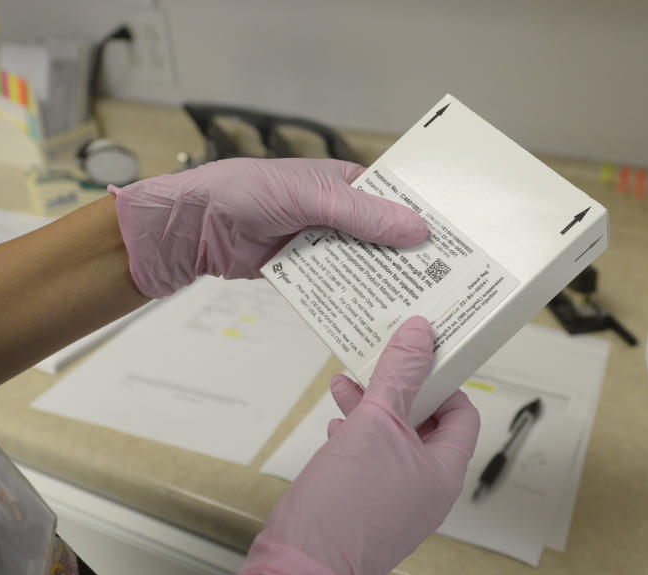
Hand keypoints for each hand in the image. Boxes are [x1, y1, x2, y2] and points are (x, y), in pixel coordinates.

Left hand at [110, 158, 427, 296]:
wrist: (194, 227)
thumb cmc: (246, 192)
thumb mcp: (310, 196)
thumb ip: (361, 215)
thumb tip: (416, 229)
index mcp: (344, 184)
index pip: (394, 200)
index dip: (420, 219)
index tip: (453, 243)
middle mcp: (338, 214)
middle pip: (382, 238)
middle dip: (406, 258)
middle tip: (445, 282)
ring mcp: (321, 245)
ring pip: (361, 266)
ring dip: (382, 283)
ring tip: (420, 305)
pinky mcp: (304, 273)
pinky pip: (335, 287)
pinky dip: (351, 300)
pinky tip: (377, 317)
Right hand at [224, 317, 480, 574]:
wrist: (302, 567)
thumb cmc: (347, 506)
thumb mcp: (376, 424)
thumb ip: (398, 375)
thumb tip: (418, 334)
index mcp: (443, 471)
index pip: (462, 414)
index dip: (443, 380)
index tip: (420, 355)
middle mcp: (425, 488)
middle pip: (424, 424)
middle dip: (398, 389)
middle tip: (381, 361)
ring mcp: (395, 499)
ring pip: (392, 440)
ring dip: (372, 408)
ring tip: (346, 385)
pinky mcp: (366, 506)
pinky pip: (371, 460)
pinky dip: (356, 435)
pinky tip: (337, 424)